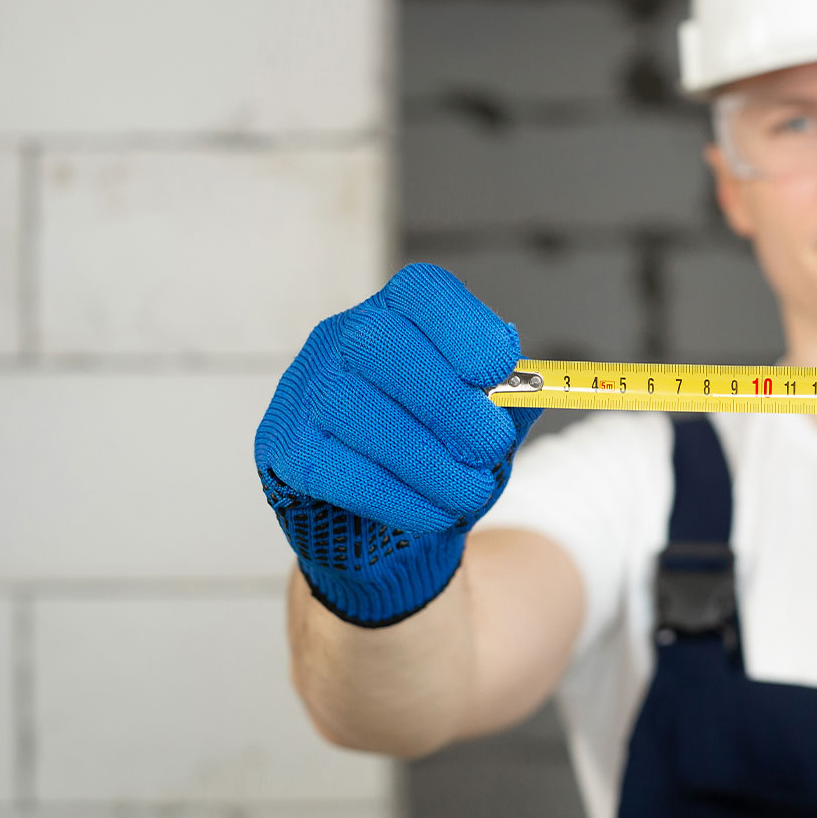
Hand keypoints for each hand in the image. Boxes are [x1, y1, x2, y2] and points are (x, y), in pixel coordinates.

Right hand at [254, 264, 541, 626]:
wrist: (379, 526)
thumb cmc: (435, 456)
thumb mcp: (481, 421)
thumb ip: (508, 399)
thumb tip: (531, 387)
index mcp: (396, 315)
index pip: (421, 292)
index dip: (465, 328)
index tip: (500, 370)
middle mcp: (339, 340)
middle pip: (381, 346)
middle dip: (448, 402)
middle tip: (490, 446)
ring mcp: (303, 391)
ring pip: (355, 410)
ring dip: (428, 459)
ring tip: (470, 490)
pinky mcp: (285, 449)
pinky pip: (337, 469)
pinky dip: (398, 496)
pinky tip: (435, 512)